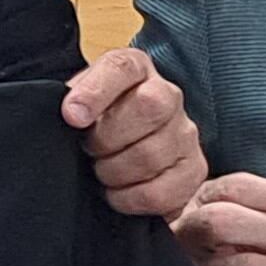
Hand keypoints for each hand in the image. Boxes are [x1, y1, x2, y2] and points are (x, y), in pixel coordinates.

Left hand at [64, 47, 208, 218]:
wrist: (127, 150)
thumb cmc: (97, 124)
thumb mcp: (79, 102)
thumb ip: (71, 101)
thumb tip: (71, 114)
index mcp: (135, 70)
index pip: (122, 67)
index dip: (95, 91)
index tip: (72, 117)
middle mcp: (168, 95)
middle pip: (149, 107)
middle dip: (106, 137)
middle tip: (89, 150)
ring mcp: (186, 134)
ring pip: (151, 154)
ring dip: (113, 171)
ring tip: (102, 170)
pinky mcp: (193, 170)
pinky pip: (160, 191)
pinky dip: (129, 198)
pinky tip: (118, 191)